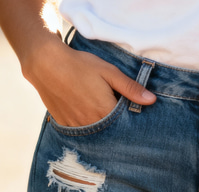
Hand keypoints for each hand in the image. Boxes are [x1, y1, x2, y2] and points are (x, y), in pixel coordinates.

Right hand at [24, 38, 155, 127]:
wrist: (47, 64)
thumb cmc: (80, 65)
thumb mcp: (108, 71)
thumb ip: (130, 87)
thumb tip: (151, 100)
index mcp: (105, 111)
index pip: (125, 124)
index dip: (129, 117)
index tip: (131, 110)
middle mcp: (91, 124)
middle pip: (111, 131)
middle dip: (116, 124)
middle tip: (113, 107)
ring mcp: (76, 126)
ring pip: (95, 133)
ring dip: (101, 125)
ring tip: (99, 108)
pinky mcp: (64, 124)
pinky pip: (80, 131)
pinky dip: (86, 125)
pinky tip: (85, 110)